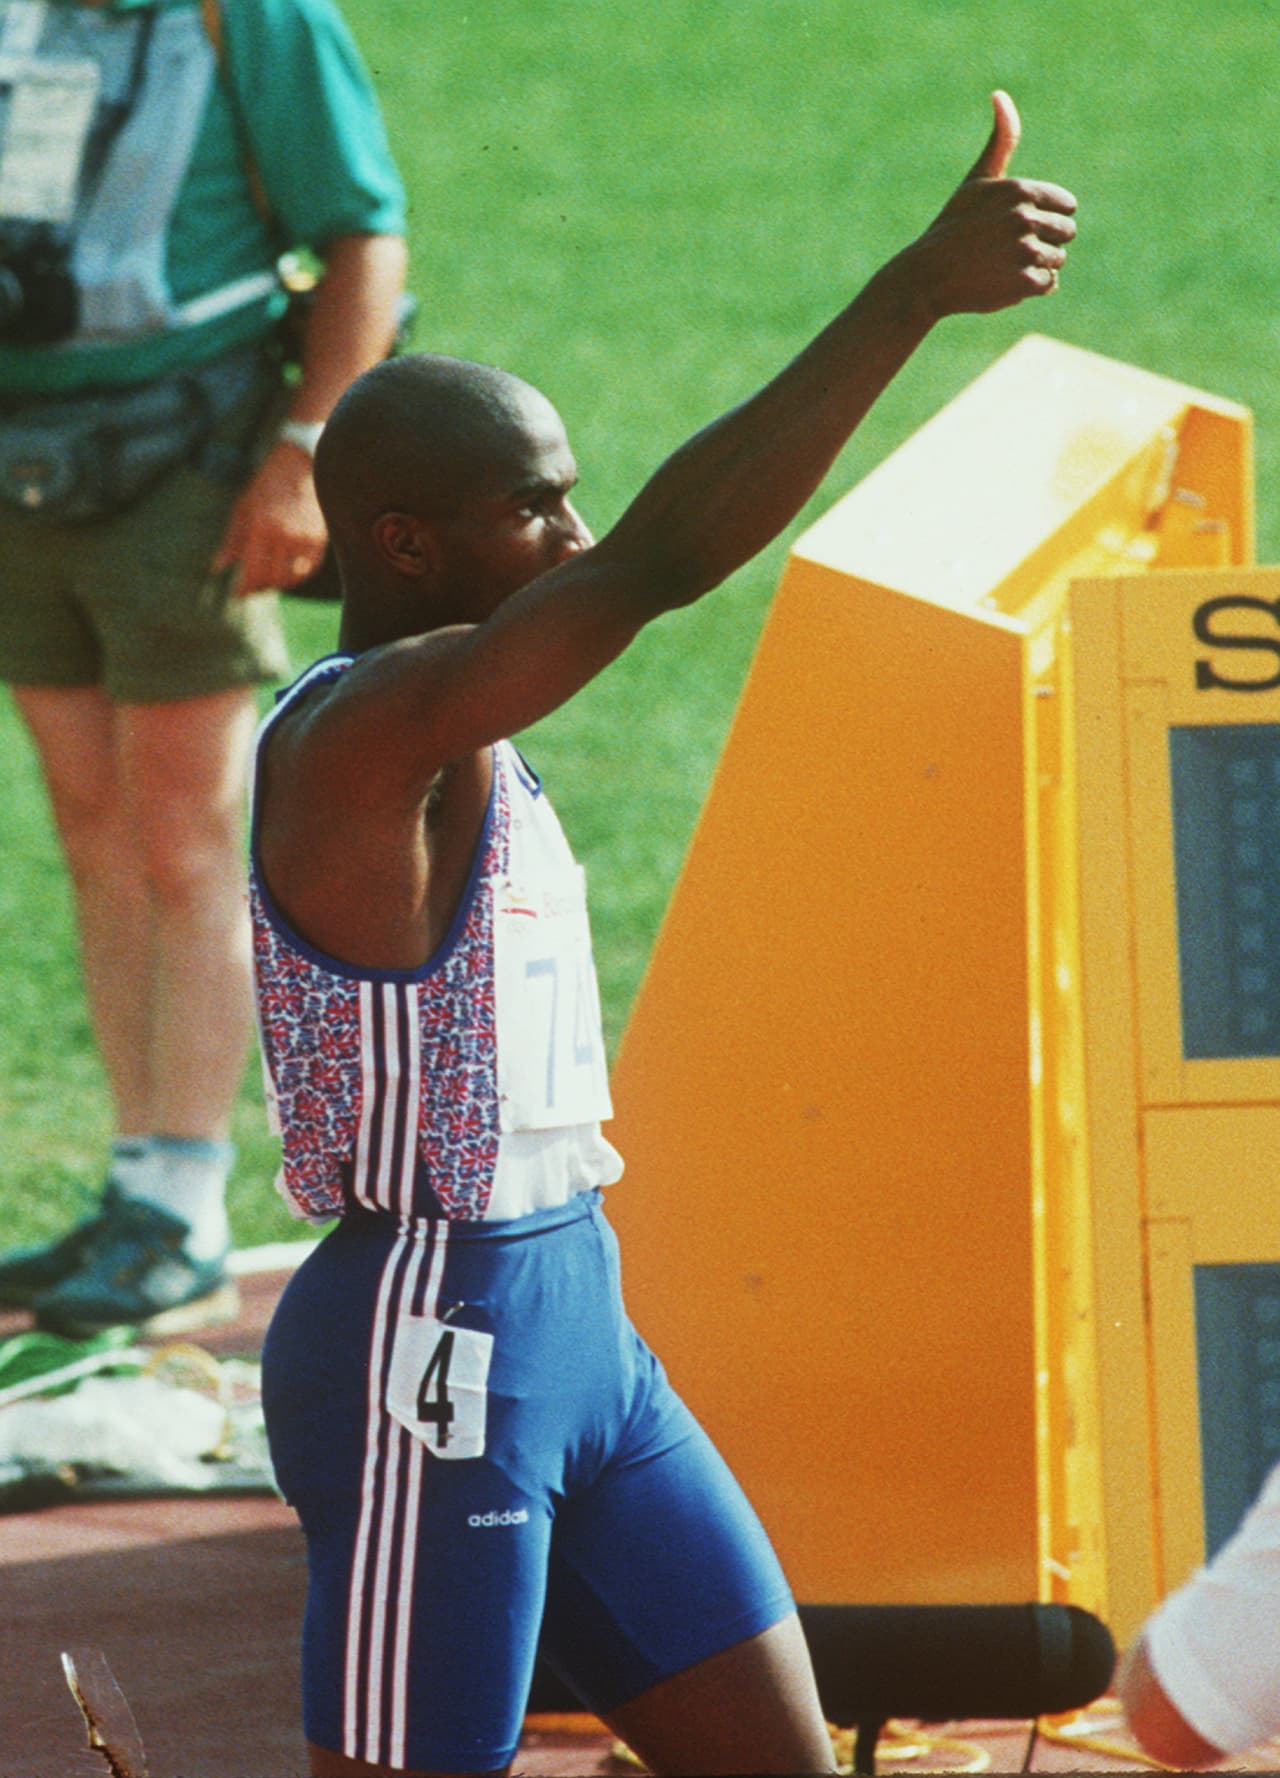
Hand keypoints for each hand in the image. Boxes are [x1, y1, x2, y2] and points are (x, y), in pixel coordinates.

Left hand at [212, 441, 329, 595]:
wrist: (300, 464)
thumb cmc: (267, 484)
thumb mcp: (243, 508)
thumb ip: (232, 540)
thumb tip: (217, 567)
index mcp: (262, 527)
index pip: (252, 571)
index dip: (244, 588)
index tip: (238, 595)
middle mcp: (285, 536)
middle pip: (272, 578)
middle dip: (260, 587)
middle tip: (252, 588)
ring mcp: (305, 538)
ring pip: (292, 578)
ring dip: (278, 584)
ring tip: (269, 581)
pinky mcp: (320, 539)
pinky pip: (309, 569)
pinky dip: (297, 577)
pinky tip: (288, 574)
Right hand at [894, 91, 1077, 319]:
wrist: (927, 277)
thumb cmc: (953, 227)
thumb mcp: (977, 181)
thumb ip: (1001, 141)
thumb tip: (1000, 94)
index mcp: (1021, 190)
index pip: (1067, 206)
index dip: (1046, 218)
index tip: (1017, 226)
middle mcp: (1026, 218)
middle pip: (1066, 233)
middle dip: (1044, 241)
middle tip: (1008, 249)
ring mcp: (1026, 251)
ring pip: (1057, 260)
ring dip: (1036, 266)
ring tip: (1002, 266)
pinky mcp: (1024, 283)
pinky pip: (1047, 284)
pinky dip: (1029, 288)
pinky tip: (1003, 283)